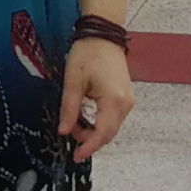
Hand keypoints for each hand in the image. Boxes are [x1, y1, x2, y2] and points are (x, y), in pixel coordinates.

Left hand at [60, 37, 134, 160]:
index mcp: (114, 100)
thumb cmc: (89, 53)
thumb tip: (63, 131)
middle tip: (68, 132)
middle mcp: (125, 104)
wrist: (104, 34)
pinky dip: (98, 122)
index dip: (88, 147)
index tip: (76, 156)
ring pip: (110, 127)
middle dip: (88, 139)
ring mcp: (127, 101)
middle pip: (108, 134)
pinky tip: (84, 116)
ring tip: (73, 121)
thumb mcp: (73, 81)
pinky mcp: (125, 97)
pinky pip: (112, 118)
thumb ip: (69, 108)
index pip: (102, 134)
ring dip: (92, 130)